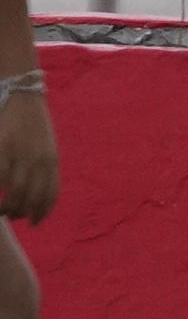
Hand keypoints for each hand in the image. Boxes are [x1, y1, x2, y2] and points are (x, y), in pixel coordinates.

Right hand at [0, 88, 56, 227]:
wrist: (23, 94)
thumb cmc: (34, 124)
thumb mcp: (47, 146)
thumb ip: (45, 168)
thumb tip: (38, 195)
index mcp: (52, 160)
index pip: (50, 194)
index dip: (42, 213)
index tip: (34, 223)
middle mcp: (39, 159)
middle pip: (31, 198)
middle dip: (21, 213)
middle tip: (12, 216)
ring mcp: (20, 153)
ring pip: (14, 191)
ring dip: (7, 206)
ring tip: (2, 211)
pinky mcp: (3, 146)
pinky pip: (1, 176)